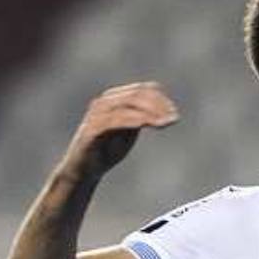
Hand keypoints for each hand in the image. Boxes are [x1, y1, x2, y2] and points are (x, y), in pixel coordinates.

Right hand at [61, 82, 177, 179]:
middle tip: (173, 118)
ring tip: (164, 124)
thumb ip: (142, 118)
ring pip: (127, 105)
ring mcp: (96, 115)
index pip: (141, 89)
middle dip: (158, 105)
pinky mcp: (92, 130)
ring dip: (150, 113)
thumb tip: (165, 109)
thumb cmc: (108, 149)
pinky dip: (132, 120)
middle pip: (136, 95)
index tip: (174, 112)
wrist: (85, 170)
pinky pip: (114, 120)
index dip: (160, 98)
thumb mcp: (129, 130)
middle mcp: (104, 103)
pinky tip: (146, 124)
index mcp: (113, 99)